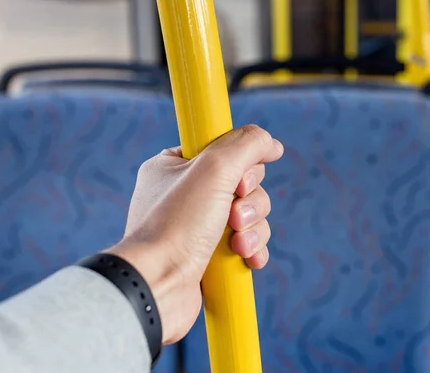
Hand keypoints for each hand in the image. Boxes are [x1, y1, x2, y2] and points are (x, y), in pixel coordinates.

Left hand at [107, 125, 283, 344]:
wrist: (158, 285)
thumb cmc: (177, 225)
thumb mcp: (214, 168)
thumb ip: (247, 144)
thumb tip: (271, 143)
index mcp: (174, 166)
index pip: (224, 149)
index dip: (242, 165)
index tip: (239, 180)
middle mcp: (185, 194)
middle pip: (244, 183)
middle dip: (249, 202)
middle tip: (234, 216)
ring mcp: (196, 227)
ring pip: (249, 215)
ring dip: (253, 228)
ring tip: (238, 244)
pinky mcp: (209, 255)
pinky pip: (247, 242)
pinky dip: (253, 249)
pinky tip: (248, 257)